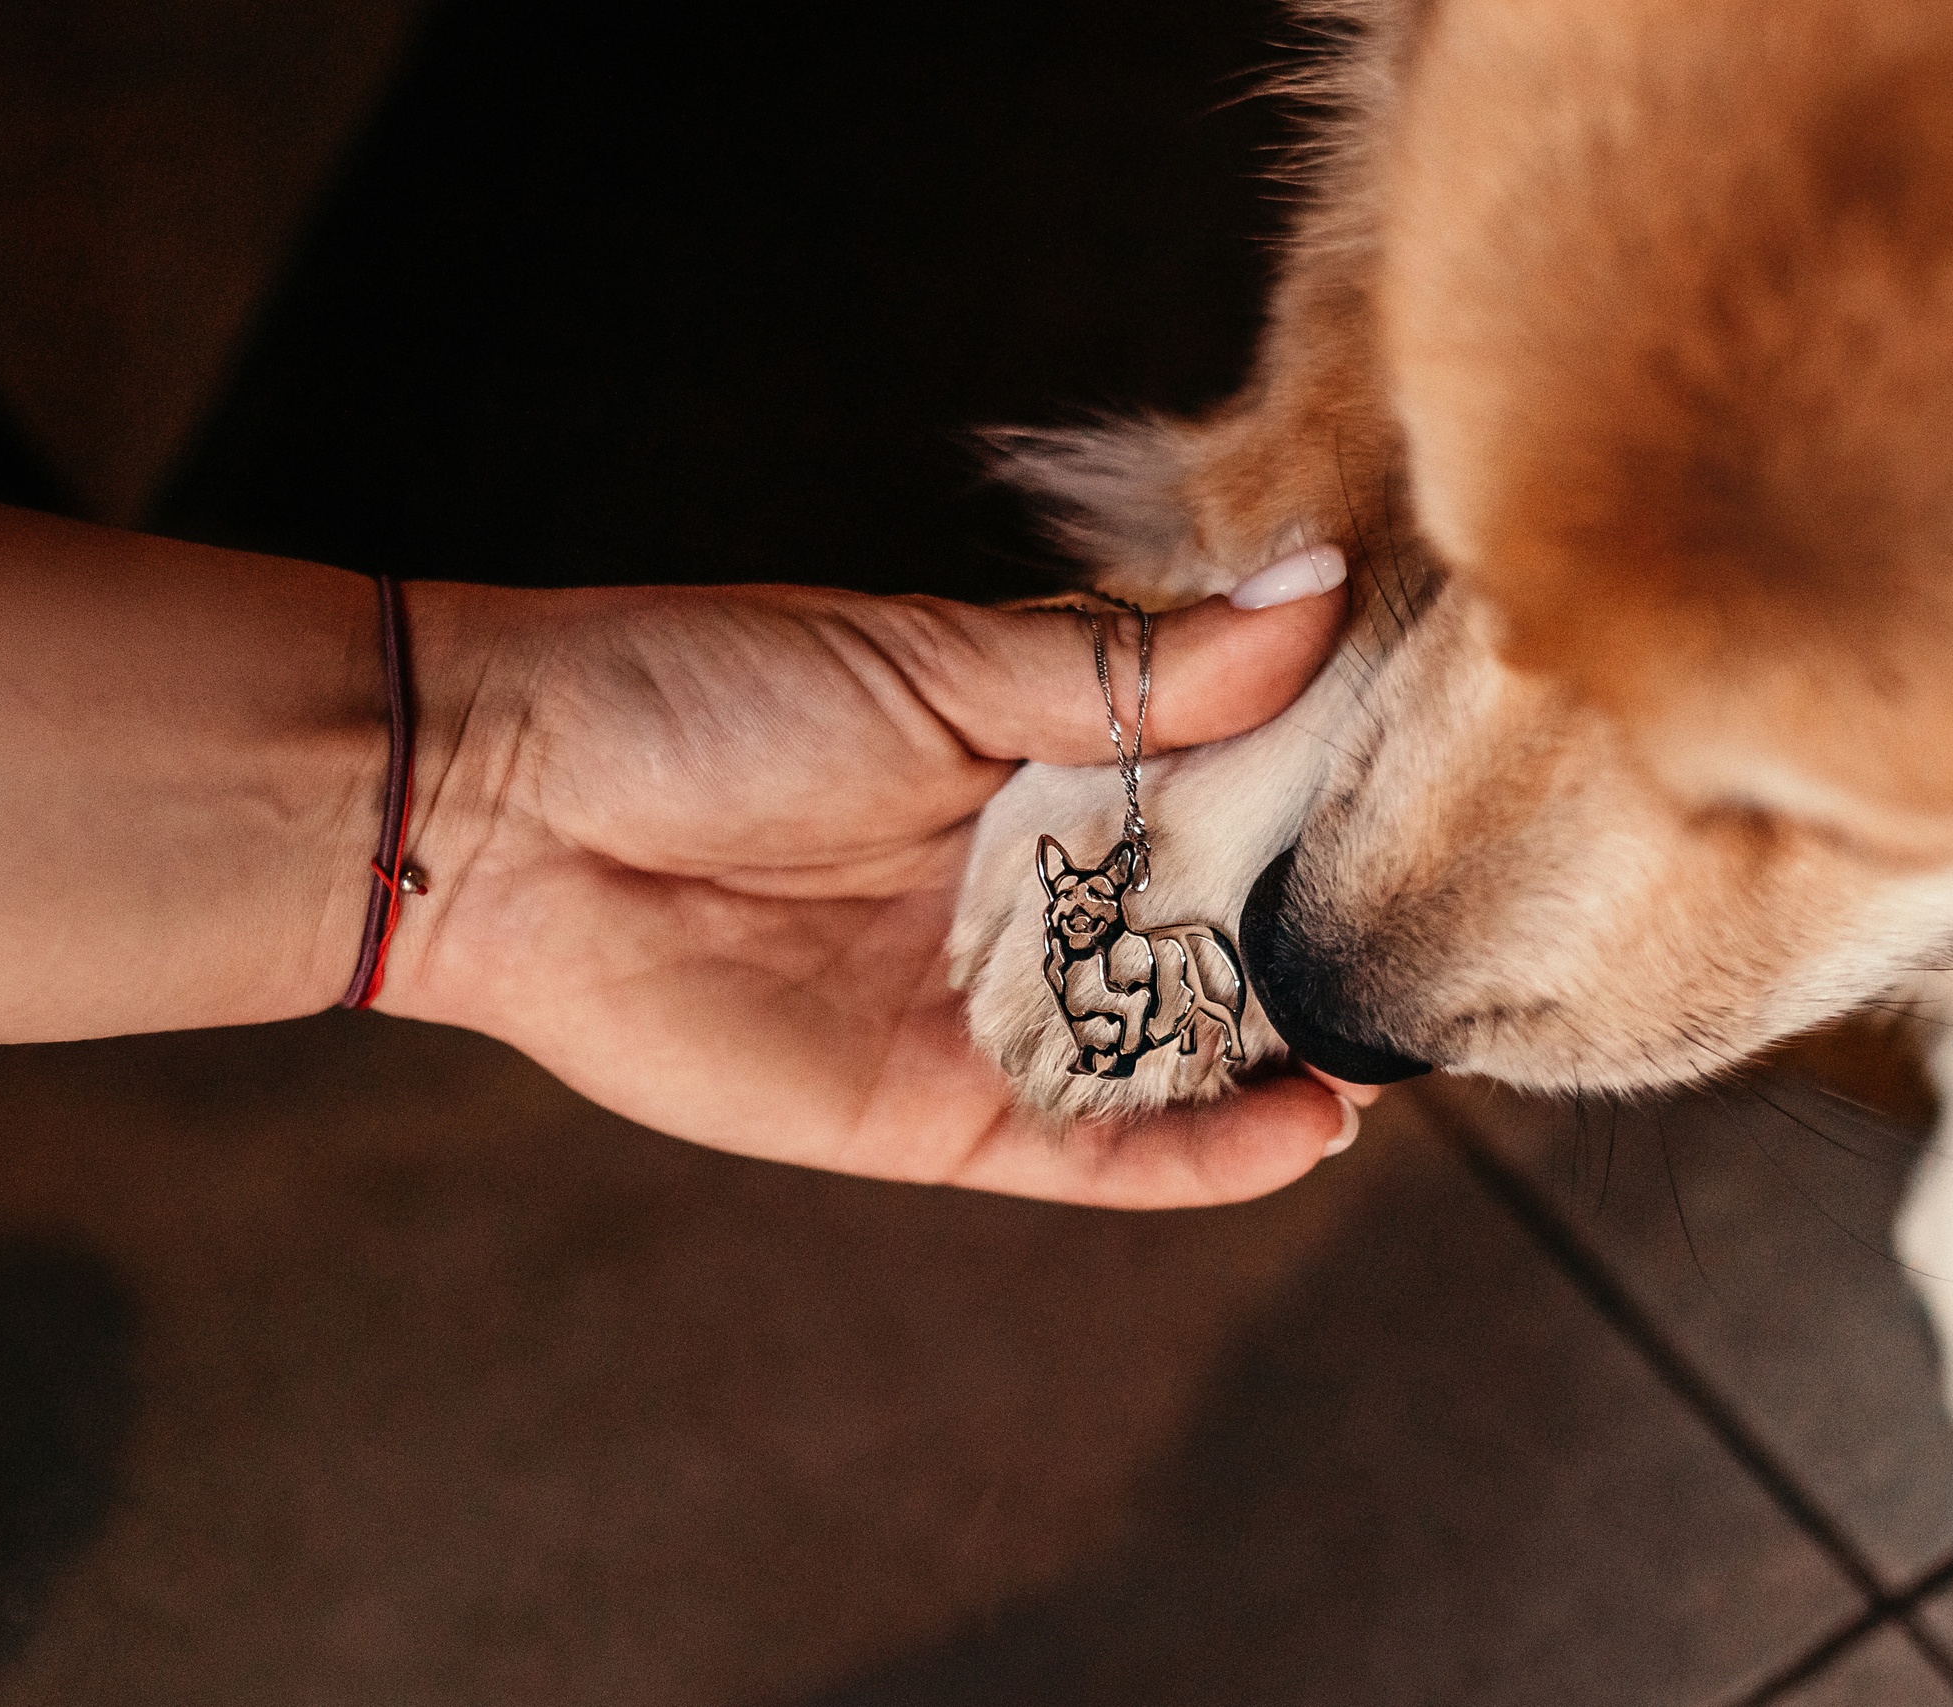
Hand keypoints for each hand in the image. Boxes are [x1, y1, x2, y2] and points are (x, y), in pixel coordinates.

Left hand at [388, 577, 1358, 1207]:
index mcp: (1041, 765)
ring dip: (1280, 1065)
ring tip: (1392, 1054)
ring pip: (1168, 1057)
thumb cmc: (704, 695)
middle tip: (1446, 948)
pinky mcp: (934, 1115)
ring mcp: (988, 1011)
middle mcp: (1030, 895)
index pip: (1225, 795)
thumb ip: (1134, 670)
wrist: (506, 805)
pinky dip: (1192, 1156)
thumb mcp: (938, 665)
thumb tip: (1319, 594)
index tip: (1443, 802)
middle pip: (1212, 941)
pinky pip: (1088, 1152)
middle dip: (1317, 952)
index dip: (1326, 807)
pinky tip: (1296, 1131)